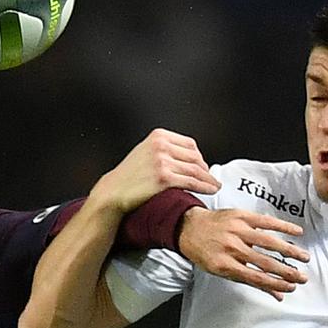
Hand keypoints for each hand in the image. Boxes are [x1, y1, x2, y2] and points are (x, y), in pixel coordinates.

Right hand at [91, 129, 219, 212]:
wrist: (113, 191)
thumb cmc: (128, 176)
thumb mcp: (145, 151)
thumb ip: (165, 150)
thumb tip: (188, 157)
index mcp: (158, 136)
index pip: (190, 144)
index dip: (199, 157)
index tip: (203, 166)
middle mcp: (161, 145)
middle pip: (195, 157)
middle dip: (205, 169)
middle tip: (210, 178)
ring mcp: (162, 161)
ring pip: (196, 170)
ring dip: (209, 179)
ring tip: (214, 186)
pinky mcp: (164, 177)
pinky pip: (191, 182)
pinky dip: (204, 186)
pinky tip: (209, 190)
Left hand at [179, 208, 310, 300]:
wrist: (188, 228)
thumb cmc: (206, 253)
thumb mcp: (222, 271)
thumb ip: (251, 281)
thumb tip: (277, 296)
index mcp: (225, 265)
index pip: (257, 278)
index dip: (276, 284)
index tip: (291, 288)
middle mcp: (232, 248)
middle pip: (265, 262)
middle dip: (287, 272)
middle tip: (303, 277)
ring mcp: (237, 230)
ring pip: (268, 242)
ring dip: (289, 251)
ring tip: (304, 258)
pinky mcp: (241, 216)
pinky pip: (266, 221)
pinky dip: (283, 226)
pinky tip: (297, 232)